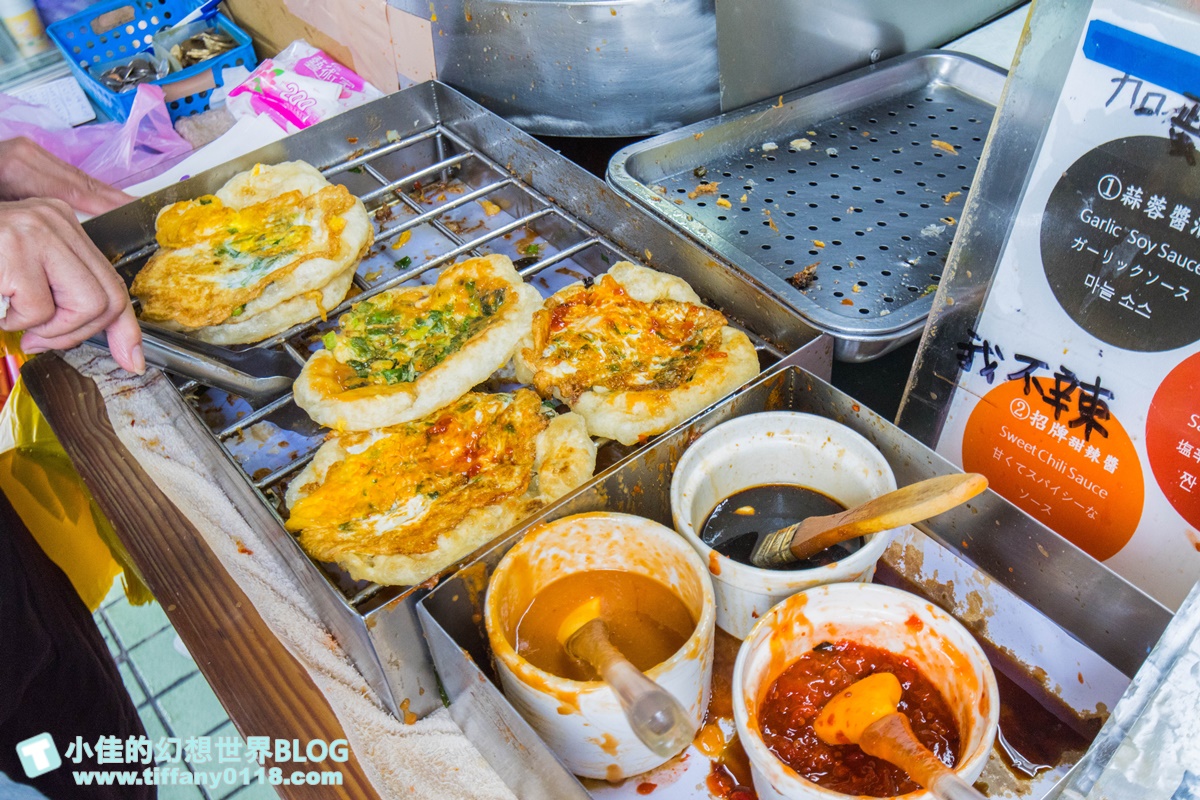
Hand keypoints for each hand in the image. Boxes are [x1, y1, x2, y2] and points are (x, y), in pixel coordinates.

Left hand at [0, 136, 131, 216]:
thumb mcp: (3, 212)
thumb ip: (33, 215)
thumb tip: (71, 227)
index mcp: (17, 169)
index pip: (72, 191)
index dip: (105, 204)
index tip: (129, 212)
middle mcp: (27, 154)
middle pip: (82, 180)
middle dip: (115, 197)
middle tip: (142, 207)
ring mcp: (29, 150)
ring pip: (77, 175)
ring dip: (106, 192)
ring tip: (130, 204)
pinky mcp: (29, 152)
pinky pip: (67, 172)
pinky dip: (88, 186)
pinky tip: (104, 196)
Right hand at [0, 198, 143, 373]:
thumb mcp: (25, 275)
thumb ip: (63, 296)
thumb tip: (114, 341)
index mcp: (61, 224)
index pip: (113, 281)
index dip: (126, 328)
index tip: (131, 360)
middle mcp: (55, 220)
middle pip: (108, 298)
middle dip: (77, 334)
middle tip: (41, 339)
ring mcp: (36, 230)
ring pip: (85, 306)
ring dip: (50, 330)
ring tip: (17, 321)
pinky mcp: (13, 247)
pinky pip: (40, 309)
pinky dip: (18, 322)